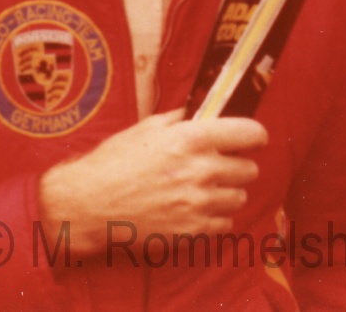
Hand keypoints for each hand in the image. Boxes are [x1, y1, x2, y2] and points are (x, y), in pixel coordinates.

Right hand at [38, 108, 266, 255]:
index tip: (253, 138)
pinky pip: (224, 224)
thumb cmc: (115, 160)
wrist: (91, 202)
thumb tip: (200, 114)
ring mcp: (199, 204)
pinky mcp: (192, 232)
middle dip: (238, 164)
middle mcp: (202, 170)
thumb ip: (179, 119)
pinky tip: (197, 208)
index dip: (255, 135)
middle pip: (249, 169)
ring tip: (207, 188)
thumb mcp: (146, 127)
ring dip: (228, 192)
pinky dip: (216, 216)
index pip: (249, 134)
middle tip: (221, 164)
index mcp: (192, 138)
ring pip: (239, 197)